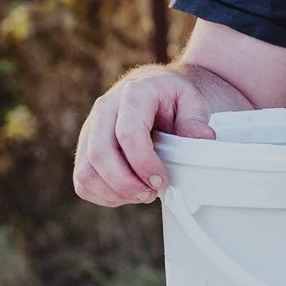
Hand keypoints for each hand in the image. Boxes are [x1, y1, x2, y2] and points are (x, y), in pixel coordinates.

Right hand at [73, 65, 213, 205]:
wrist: (157, 90)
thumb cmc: (174, 99)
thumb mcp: (192, 101)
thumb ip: (195, 120)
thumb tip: (203, 139)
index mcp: (133, 94)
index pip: (128, 133)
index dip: (143, 163)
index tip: (161, 180)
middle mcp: (104, 109)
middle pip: (100, 154)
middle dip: (126, 183)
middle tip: (151, 194)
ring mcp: (90, 128)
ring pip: (86, 170)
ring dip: (113, 192)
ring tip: (141, 194)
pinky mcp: (85, 147)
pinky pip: (82, 180)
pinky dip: (103, 195)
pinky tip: (127, 194)